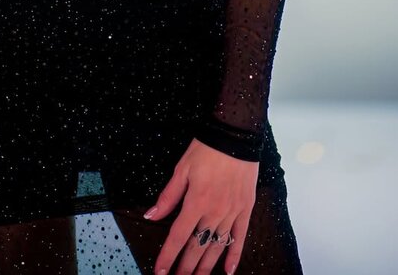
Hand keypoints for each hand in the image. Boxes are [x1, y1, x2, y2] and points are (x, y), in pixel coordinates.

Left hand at [143, 139, 257, 273]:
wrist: (235, 137)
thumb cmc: (206, 150)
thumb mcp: (182, 169)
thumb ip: (168, 196)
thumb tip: (151, 215)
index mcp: (196, 202)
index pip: (178, 236)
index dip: (168, 255)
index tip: (160, 271)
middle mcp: (215, 212)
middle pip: (197, 246)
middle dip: (186, 267)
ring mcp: (232, 212)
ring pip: (217, 246)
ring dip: (206, 266)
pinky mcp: (246, 209)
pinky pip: (240, 237)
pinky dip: (234, 255)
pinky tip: (228, 271)